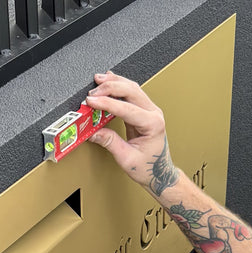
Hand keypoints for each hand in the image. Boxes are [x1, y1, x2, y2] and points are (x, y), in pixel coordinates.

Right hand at [87, 72, 179, 195]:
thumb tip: (93, 132)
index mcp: (152, 124)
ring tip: (98, 80)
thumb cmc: (149, 167)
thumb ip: (110, 142)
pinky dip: (119, 85)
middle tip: (92, 92)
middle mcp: (154, 113)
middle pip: (131, 91)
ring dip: (114, 82)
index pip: (127, 108)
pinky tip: (109, 80)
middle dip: (110, 88)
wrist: (160, 172)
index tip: (91, 101)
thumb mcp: (126, 158)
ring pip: (132, 88)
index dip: (107, 103)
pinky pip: (132, 92)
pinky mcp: (144, 110)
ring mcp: (150, 110)